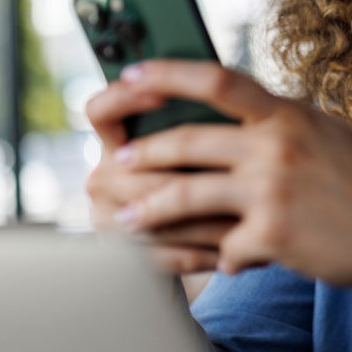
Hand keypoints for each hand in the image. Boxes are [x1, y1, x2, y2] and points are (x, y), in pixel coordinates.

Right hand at [85, 79, 232, 272]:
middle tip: (240, 176)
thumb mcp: (209, 143)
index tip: (162, 95)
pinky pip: (163, 255)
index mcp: (118, 140)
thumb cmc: (213, 173)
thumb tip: (231, 104)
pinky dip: (202, 254)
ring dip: (205, 221)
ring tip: (250, 221)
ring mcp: (109, 217)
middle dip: (192, 176)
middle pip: (138, 170)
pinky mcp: (126, 257)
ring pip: (154, 215)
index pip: (101, 110)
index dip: (124, 99)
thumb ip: (208, 124)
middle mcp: (105, 176)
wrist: (194, 235)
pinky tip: (234, 252)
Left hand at [98, 61, 351, 328]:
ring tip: (123, 218)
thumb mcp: (329, 133)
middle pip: (188, 140)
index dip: (167, 75)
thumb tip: (243, 108)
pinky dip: (219, 256)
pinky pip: (224, 247)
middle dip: (144, 152)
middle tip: (118, 161)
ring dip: (147, 208)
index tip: (131, 75)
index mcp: (288, 116)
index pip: (218, 80)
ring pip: (187, 194)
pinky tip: (222, 262)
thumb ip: (284, 119)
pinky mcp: (274, 235)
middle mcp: (277, 146)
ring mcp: (273, 191)